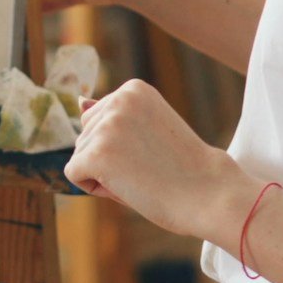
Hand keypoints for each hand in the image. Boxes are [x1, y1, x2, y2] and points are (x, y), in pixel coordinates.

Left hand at [64, 80, 252, 242]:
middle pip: (85, 135)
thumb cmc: (182, 166)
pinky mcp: (96, 153)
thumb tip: (79, 101)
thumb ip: (114, 115)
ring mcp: (106, 126)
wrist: (208, 194)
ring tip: (142, 176)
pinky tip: (127, 187)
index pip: (99, 119)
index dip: (122, 145)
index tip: (154, 151)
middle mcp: (118, 99)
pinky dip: (95, 188)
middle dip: (108, 157)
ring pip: (80, 156)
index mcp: (133, 89)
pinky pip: (74, 174)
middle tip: (147, 166)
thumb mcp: (148, 127)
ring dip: (104, 174)